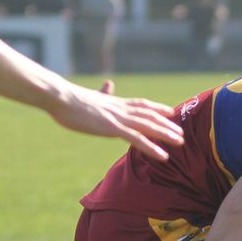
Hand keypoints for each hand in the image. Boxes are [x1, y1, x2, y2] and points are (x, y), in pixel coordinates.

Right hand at [46, 80, 183, 160]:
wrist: (59, 97)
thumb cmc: (69, 99)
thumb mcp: (90, 96)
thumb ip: (103, 94)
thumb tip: (108, 84)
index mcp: (115, 102)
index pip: (141, 104)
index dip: (157, 108)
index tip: (170, 112)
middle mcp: (121, 109)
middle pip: (150, 116)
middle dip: (167, 124)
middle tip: (182, 133)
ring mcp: (118, 118)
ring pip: (148, 126)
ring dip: (166, 135)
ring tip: (180, 142)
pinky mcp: (112, 128)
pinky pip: (137, 139)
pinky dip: (152, 148)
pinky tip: (163, 156)